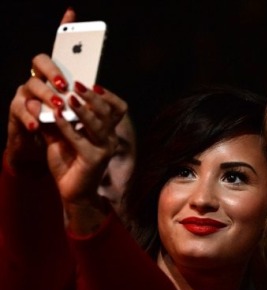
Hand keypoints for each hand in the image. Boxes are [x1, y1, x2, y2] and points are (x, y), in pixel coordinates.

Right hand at [4, 7, 75, 174]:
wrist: (41, 148)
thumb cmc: (61, 126)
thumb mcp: (77, 112)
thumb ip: (84, 99)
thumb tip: (100, 89)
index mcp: (56, 77)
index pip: (59, 50)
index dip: (63, 30)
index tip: (72, 14)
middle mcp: (38, 79)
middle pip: (41, 61)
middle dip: (54, 71)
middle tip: (66, 84)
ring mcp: (25, 93)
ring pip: (31, 85)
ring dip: (45, 95)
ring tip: (59, 106)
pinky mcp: (16, 111)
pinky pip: (20, 110)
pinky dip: (30, 117)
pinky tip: (38, 124)